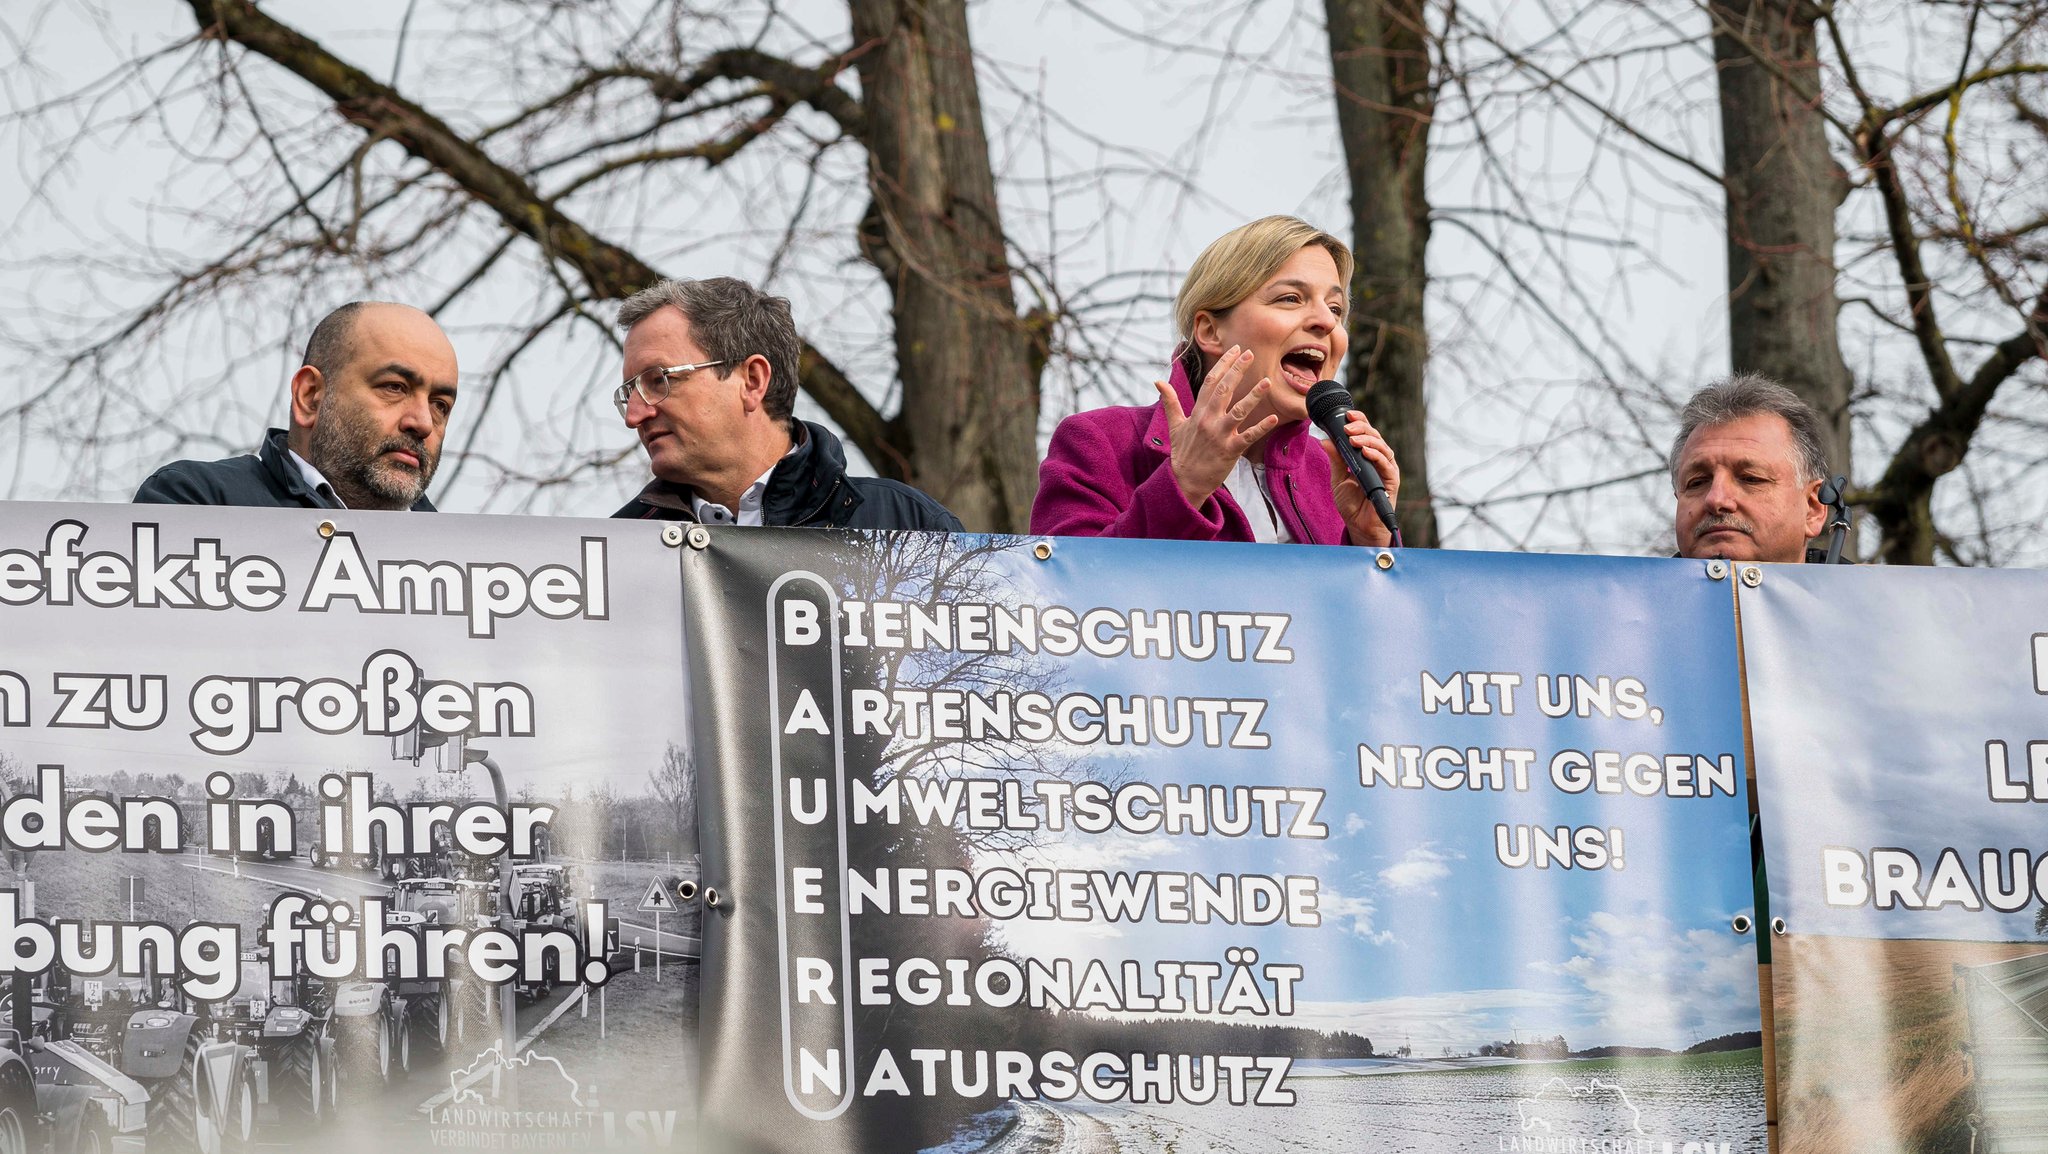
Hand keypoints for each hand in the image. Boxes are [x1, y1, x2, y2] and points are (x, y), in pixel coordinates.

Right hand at [1158, 346, 1277, 509]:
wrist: (1186, 481)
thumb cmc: (1183, 452)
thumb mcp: (1174, 425)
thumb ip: (1170, 401)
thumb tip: (1158, 382)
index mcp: (1198, 412)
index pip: (1210, 382)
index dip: (1223, 364)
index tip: (1234, 350)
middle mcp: (1208, 420)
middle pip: (1224, 390)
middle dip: (1237, 370)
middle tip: (1250, 354)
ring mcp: (1220, 435)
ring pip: (1239, 411)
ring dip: (1254, 396)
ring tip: (1267, 382)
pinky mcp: (1230, 450)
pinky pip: (1248, 436)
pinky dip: (1261, 428)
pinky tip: (1272, 418)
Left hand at [1321, 409, 1400, 546]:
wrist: (1358, 526)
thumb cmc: (1351, 503)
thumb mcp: (1338, 478)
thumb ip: (1335, 459)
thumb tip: (1325, 440)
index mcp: (1368, 456)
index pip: (1366, 433)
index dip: (1359, 422)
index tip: (1347, 415)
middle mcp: (1380, 460)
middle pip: (1375, 437)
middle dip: (1361, 428)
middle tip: (1347, 426)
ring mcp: (1387, 470)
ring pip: (1382, 447)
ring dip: (1367, 440)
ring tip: (1353, 438)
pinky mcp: (1391, 481)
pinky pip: (1386, 464)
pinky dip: (1375, 455)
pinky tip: (1364, 451)